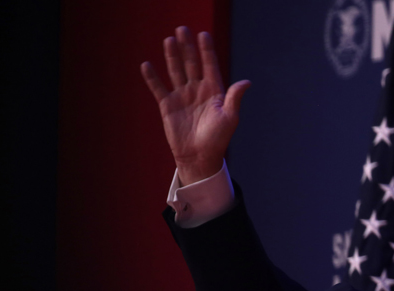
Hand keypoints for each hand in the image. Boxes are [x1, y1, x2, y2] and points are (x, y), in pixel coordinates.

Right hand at [141, 26, 250, 184]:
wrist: (200, 157)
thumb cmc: (218, 139)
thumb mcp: (229, 117)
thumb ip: (234, 98)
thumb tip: (246, 82)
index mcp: (214, 91)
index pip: (209, 65)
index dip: (206, 51)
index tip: (203, 35)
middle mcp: (197, 90)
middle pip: (191, 63)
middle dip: (187, 47)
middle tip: (182, 29)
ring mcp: (182, 96)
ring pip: (176, 71)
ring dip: (172, 56)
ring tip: (169, 40)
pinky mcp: (168, 105)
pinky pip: (159, 88)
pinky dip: (152, 77)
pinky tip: (147, 65)